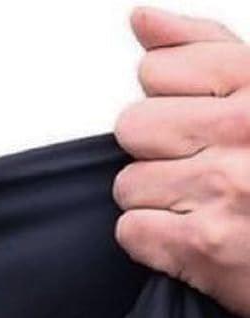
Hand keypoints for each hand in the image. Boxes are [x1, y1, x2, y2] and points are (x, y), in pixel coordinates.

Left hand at [113, 7, 249, 316]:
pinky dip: (151, 239)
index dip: (167, 100)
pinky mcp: (203, 246)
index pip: (157, 69)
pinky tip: (188, 236)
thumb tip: (141, 19)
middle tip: (194, 167)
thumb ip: (204, 50)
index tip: (195, 120)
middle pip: (133, 127)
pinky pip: (130, 231)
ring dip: (154, 199)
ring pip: (128, 183)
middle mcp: (245, 130)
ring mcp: (224, 189)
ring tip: (199, 205)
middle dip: (154, 151)